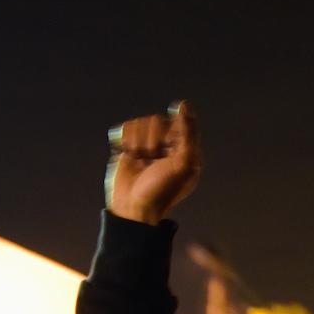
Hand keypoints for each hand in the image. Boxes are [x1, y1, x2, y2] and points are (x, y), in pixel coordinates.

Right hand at [106, 100, 201, 224]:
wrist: (133, 208)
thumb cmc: (161, 190)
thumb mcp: (182, 163)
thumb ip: (188, 133)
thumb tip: (183, 104)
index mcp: (186, 151)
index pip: (180, 122)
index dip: (170, 130)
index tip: (165, 145)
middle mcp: (168, 147)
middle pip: (158, 121)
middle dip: (151, 138)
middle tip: (150, 157)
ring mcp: (148, 147)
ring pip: (141, 123)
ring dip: (137, 140)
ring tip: (138, 158)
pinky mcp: (130, 148)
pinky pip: (128, 128)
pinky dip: (125, 138)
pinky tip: (127, 152)